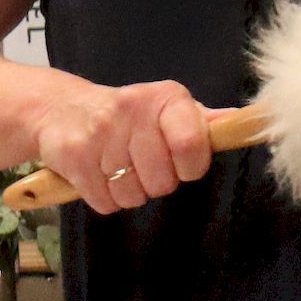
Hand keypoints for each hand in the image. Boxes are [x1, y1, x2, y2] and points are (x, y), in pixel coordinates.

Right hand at [29, 79, 211, 213]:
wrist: (60, 108)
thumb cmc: (126, 114)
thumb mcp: (166, 109)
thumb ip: (202, 122)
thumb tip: (241, 123)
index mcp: (164, 98)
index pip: (192, 145)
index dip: (191, 166)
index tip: (183, 163)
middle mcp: (133, 110)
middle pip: (164, 182)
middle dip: (156, 182)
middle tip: (142, 163)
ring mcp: (101, 133)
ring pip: (134, 196)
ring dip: (129, 192)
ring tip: (118, 167)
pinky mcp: (75, 156)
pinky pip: (106, 203)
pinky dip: (105, 198)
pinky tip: (99, 174)